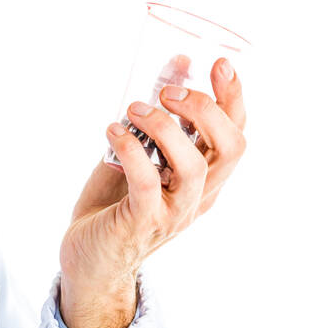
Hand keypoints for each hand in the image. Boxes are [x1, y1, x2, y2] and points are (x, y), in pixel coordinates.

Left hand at [59, 57, 246, 327]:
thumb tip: (178, 63)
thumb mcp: (142, 154)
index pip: (236, 135)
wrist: (90, 264)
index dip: (234, 97)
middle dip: (206, 109)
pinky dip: (131, 149)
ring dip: (164, 127)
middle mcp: (198, 197)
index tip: (217, 64)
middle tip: (167, 92)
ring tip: (133, 110)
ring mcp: (173, 213)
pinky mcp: (141, 223)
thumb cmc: (114, 207)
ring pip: (194, 166)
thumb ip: (162, 116)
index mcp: (205, 180)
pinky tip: (113, 132)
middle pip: (232, 147)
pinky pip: (146, 182)